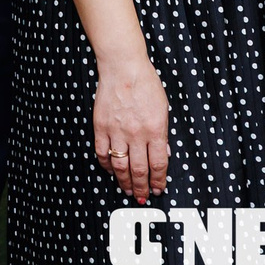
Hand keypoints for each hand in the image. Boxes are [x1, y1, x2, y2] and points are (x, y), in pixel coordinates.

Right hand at [95, 58, 169, 202]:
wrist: (123, 67)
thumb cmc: (145, 84)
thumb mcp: (163, 110)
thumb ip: (162, 134)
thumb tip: (162, 154)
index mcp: (155, 130)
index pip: (158, 164)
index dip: (159, 180)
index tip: (158, 188)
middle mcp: (136, 133)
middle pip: (140, 169)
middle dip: (141, 187)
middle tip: (141, 196)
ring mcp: (117, 130)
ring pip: (120, 165)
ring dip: (124, 181)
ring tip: (126, 189)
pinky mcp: (101, 126)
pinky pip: (102, 151)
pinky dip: (106, 164)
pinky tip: (110, 170)